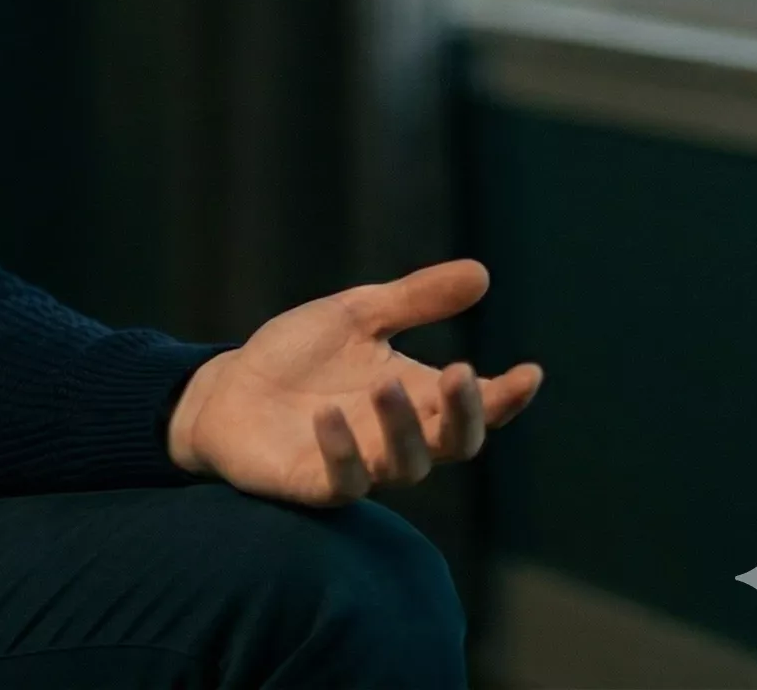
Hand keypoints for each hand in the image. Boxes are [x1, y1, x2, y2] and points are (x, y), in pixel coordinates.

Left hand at [166, 258, 543, 505]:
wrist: (228, 389)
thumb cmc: (298, 356)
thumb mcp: (357, 315)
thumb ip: (415, 300)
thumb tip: (481, 272)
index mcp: (418, 397)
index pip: (478, 407)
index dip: (506, 396)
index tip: (528, 372)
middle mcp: (398, 437)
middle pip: (454, 443)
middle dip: (464, 414)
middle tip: (458, 374)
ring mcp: (361, 465)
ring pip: (406, 466)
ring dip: (403, 428)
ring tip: (384, 384)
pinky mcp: (315, 484)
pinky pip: (342, 481)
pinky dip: (343, 452)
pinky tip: (330, 416)